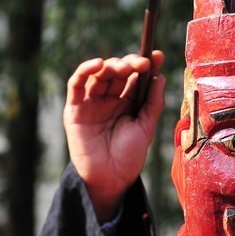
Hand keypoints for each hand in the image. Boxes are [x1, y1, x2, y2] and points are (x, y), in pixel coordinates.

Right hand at [63, 51, 164, 221]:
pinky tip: (98, 64)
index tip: (157, 56)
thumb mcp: (146, 127)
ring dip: (111, 65)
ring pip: (99, 75)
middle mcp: (109, 100)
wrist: (110, 179)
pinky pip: (76, 84)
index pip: (135, 77)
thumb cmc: (129, 157)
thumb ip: (153, 102)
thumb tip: (160, 76)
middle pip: (117, 72)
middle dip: (129, 64)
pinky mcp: (74, 109)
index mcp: (127, 103)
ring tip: (124, 66)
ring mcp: (91, 103)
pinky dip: (85, 71)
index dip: (146, 65)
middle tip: (141, 64)